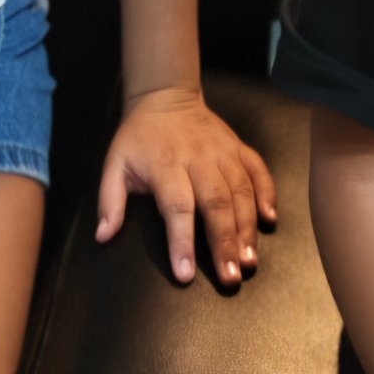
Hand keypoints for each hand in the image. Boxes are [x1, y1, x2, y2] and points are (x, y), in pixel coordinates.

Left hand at [96, 86, 277, 286]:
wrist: (165, 96)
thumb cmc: (139, 138)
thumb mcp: (115, 163)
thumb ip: (109, 200)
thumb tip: (104, 235)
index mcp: (165, 164)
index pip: (177, 206)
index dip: (181, 241)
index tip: (185, 274)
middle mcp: (198, 157)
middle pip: (216, 201)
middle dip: (225, 241)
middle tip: (231, 277)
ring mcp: (222, 150)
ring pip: (240, 189)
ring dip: (247, 226)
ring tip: (249, 260)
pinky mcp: (238, 145)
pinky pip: (258, 168)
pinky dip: (267, 192)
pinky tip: (270, 220)